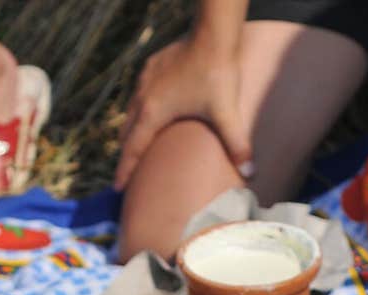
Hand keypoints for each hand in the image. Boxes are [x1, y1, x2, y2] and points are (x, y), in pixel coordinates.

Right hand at [114, 36, 252, 190]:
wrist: (214, 34)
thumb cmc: (217, 74)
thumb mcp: (226, 113)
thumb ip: (236, 145)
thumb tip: (249, 174)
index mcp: (153, 114)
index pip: (133, 150)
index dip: (125, 171)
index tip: (117, 187)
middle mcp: (143, 98)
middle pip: (127, 133)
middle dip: (128, 152)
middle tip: (130, 169)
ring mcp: (145, 80)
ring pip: (131, 112)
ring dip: (133, 129)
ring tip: (139, 142)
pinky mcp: (152, 66)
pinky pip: (140, 93)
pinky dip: (142, 106)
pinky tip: (152, 109)